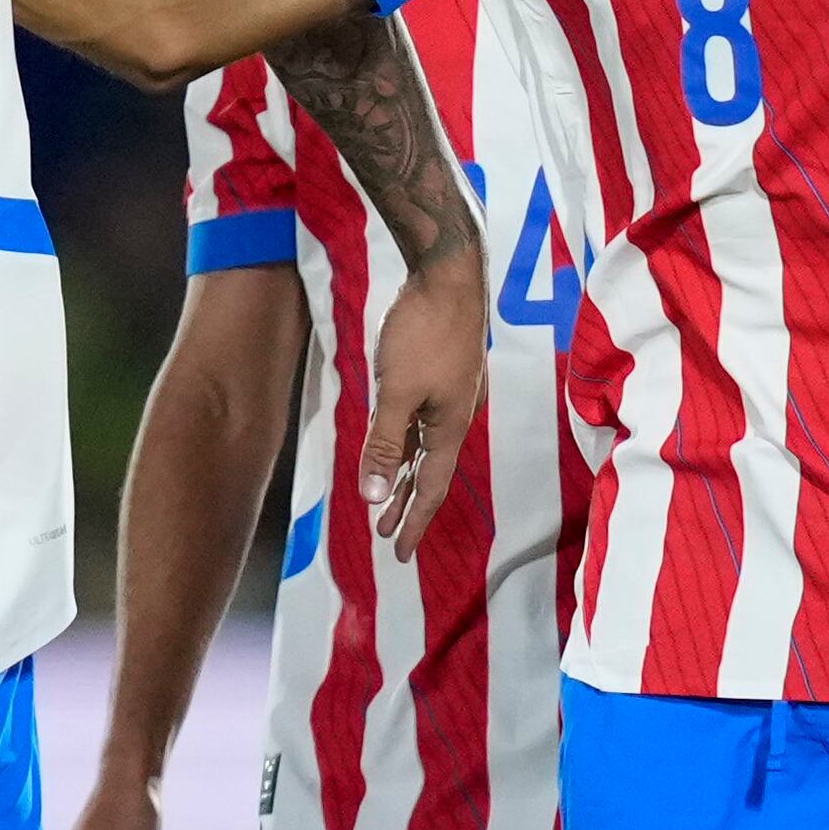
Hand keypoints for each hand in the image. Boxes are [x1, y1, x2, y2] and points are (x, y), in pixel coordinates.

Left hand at [360, 246, 484, 557]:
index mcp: (450, 427)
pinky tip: (390, 449)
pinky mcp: (438, 376)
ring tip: (384, 502)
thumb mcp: (396, 392)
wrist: (449, 275)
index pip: (430, 488)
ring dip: (402, 475)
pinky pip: (419, 423)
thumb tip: (374, 496)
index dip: (414, 522)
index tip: (398, 553)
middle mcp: (454, 417)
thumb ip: (384, 443)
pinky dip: (403, 444)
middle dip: (406, 506)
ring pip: (422, 448)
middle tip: (387, 538)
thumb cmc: (424, 331)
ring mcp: (448, 396)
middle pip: (428, 473)